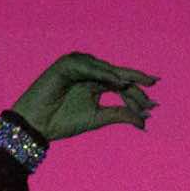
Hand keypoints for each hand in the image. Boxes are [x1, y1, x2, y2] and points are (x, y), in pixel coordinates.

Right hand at [9, 51, 159, 141]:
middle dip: (134, 82)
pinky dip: (102, 72)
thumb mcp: (97, 119)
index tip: (153, 106)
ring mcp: (77, 66)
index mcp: (96, 83)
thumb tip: (145, 120)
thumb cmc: (63, 122)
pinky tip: (115, 81)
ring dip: (120, 77)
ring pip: (104, 69)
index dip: (137, 94)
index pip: (121, 86)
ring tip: (133, 86)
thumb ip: (119, 115)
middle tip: (153, 86)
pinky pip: (87, 66)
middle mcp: (89, 72)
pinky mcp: (66, 65)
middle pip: (116, 75)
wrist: (36, 125)